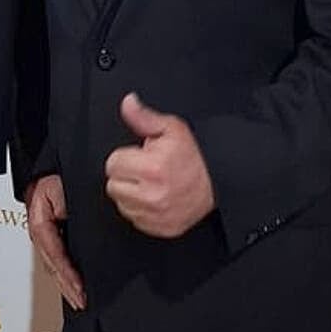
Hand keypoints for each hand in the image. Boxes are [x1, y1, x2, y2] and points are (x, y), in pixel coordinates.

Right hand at [27, 175, 86, 311]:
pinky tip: (75, 282)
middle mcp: (40, 227)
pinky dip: (66, 271)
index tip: (79, 288)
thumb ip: (69, 212)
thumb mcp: (63, 189)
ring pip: (53, 263)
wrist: (58, 161)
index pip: (54, 252)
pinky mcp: (54, 230)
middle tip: (80, 301)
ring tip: (78, 298)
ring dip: (65, 282)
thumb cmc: (60, 171)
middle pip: (51, 263)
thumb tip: (75, 235)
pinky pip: (59, 254)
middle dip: (66, 284)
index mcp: (39, 219)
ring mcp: (45, 230)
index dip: (67, 273)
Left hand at [104, 92, 214, 238]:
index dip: (125, 157)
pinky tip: (155, 198)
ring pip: (121, 204)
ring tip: (152, 184)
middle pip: (113, 186)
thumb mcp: (172, 129)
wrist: (218, 182)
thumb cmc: (196, 157)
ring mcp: (155, 214)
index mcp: (152, 168)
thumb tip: (128, 103)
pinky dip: (141, 210)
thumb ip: (144, 117)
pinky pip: (134, 219)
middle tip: (146, 170)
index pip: (112, 164)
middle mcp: (152, 194)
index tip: (140, 157)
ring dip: (132, 194)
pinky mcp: (158, 227)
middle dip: (127, 175)